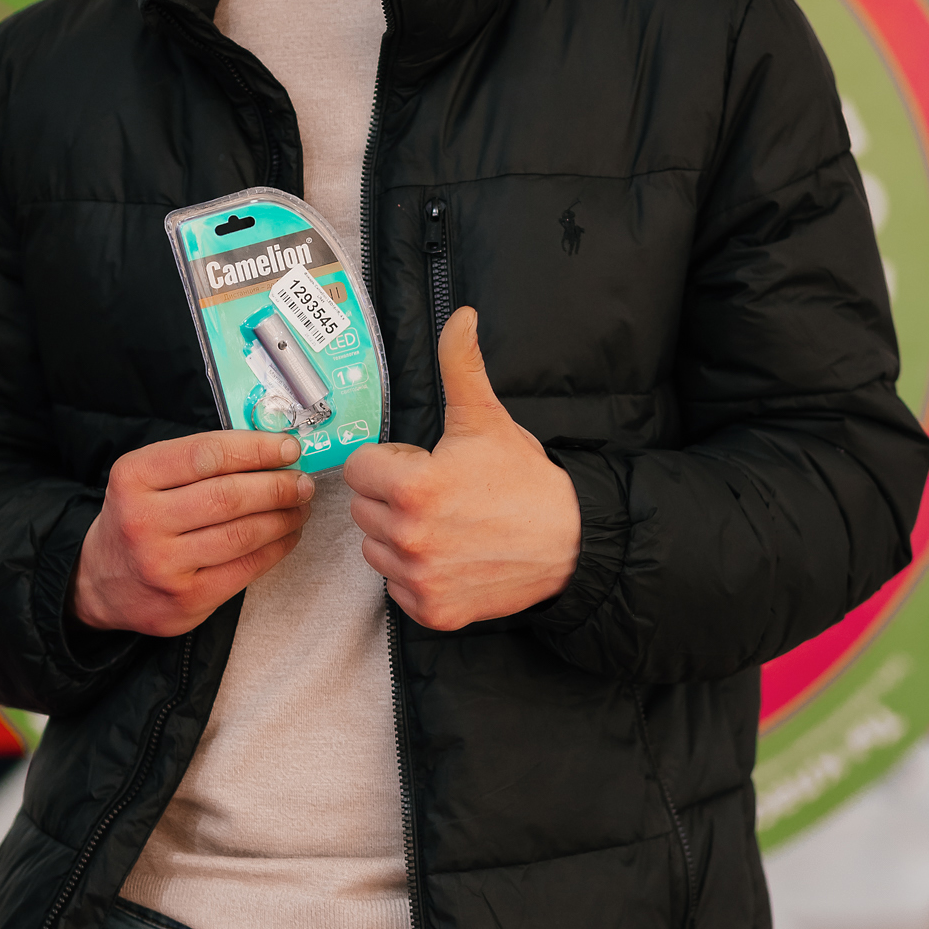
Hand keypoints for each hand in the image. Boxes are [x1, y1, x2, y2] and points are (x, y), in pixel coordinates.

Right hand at [70, 430, 312, 637]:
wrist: (101, 583)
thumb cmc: (137, 518)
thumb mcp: (146, 478)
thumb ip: (198, 462)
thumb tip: (270, 450)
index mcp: (133, 478)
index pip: (207, 455)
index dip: (256, 449)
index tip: (288, 448)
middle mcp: (143, 521)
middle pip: (228, 496)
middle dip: (277, 486)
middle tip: (302, 481)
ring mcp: (163, 565)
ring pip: (242, 534)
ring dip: (283, 517)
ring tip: (300, 506)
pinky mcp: (185, 600)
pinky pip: (245, 569)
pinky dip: (276, 548)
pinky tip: (287, 534)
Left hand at [344, 307, 579, 630]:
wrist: (571, 543)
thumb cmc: (524, 481)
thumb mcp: (487, 418)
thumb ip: (461, 365)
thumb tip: (461, 316)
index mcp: (413, 487)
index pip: (358, 469)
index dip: (389, 462)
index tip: (422, 464)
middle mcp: (410, 538)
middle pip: (363, 510)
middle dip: (391, 498)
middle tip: (439, 494)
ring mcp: (420, 579)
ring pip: (374, 550)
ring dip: (398, 537)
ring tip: (444, 524)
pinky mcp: (432, 611)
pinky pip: (395, 588)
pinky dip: (415, 575)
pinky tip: (450, 556)